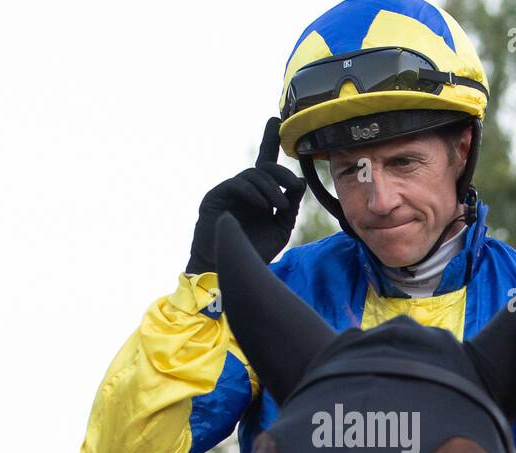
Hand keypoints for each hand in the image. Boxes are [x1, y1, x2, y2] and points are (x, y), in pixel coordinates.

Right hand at [186, 117, 305, 273]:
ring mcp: (228, 192)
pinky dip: (253, 192)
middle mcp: (243, 189)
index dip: (269, 142)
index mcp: (258, 195)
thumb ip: (290, 207)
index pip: (265, 164)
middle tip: (292, 187)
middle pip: (264, 167)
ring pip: (253, 175)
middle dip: (281, 173)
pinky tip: (263, 206)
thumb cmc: (255, 251)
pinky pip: (237, 184)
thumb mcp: (280, 229)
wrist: (230, 268)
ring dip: (270, 188)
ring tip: (278, 206)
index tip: (274, 121)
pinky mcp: (215, 197)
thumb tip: (300, 183)